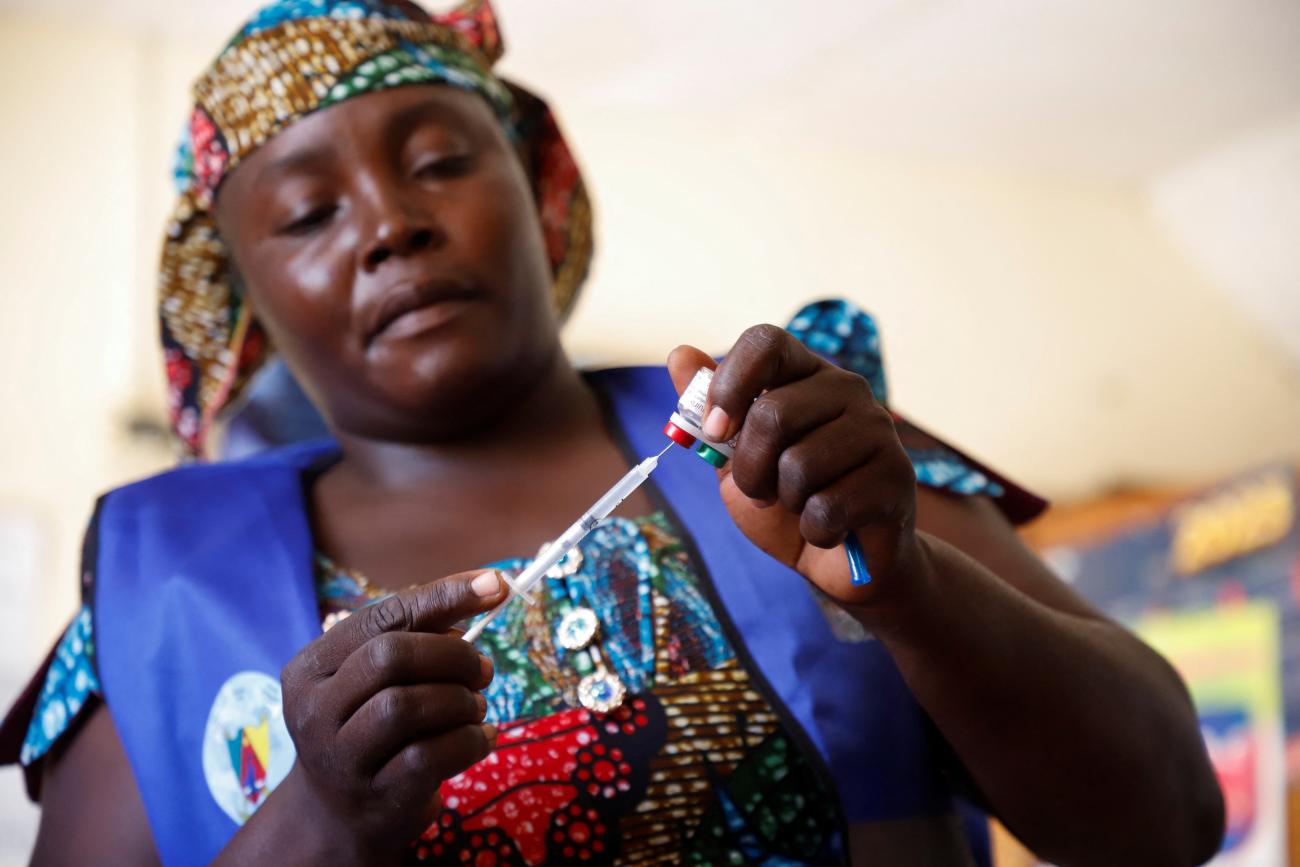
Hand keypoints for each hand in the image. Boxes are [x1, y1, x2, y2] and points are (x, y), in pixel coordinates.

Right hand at [275, 570, 507, 861]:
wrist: (341, 815)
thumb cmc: (371, 728)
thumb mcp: (379, 679)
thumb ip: (420, 634)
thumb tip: (488, 587)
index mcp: (311, 667)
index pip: (382, 617)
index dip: (444, 596)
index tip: (496, 585)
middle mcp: (314, 710)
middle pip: (391, 657)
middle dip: (453, 656)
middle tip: (482, 670)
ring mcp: (339, 757)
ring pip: (407, 706)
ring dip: (460, 701)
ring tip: (475, 707)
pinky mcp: (372, 796)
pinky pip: (429, 756)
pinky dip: (469, 741)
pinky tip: (481, 738)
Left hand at [668, 326, 918, 604]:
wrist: (835, 561)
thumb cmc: (783, 503)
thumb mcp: (734, 457)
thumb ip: (709, 411)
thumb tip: (680, 354)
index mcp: (805, 374)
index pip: (766, 342)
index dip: (730, 383)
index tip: (715, 430)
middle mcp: (847, 390)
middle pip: (774, 414)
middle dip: (750, 469)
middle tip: (760, 493)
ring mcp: (878, 429)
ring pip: (800, 465)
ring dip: (785, 504)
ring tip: (801, 508)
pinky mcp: (898, 475)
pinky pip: (829, 506)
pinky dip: (814, 530)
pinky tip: (829, 529)